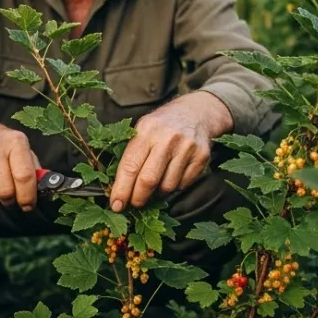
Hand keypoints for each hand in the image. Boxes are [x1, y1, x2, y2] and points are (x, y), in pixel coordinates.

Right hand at [0, 109, 40, 210]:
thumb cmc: (0, 143)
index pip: (24, 177)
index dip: (28, 197)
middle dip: (10, 199)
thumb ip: (33, 169)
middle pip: (6, 191)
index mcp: (15, 141)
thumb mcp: (20, 148)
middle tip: (9, 195)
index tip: (28, 205)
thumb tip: (45, 188)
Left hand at [109, 92, 232, 212]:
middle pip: (149, 180)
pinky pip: (183, 184)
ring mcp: (187, 147)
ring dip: (158, 193)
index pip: (130, 166)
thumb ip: (131, 156)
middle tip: (134, 205)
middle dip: (138, 198)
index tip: (116, 205)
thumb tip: (119, 189)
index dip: (122, 189)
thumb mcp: (142, 131)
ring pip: (168, 186)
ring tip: (155, 187)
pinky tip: (171, 177)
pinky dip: (175, 187)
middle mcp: (167, 138)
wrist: (195, 112)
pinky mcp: (201, 156)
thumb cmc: (161, 127)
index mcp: (146, 130)